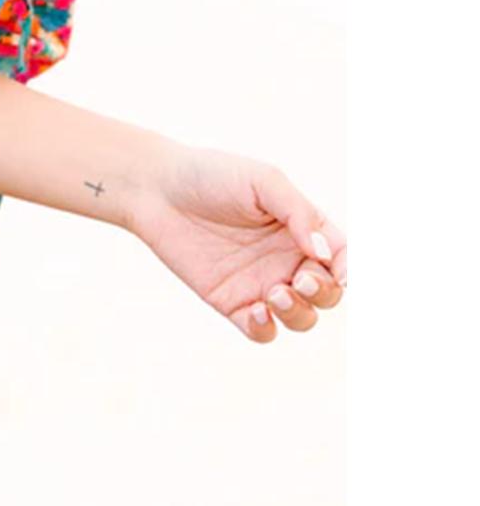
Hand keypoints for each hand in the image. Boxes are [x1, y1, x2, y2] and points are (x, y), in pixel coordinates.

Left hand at [126, 144, 346, 343]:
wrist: (156, 189)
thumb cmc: (211, 175)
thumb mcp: (263, 181)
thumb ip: (299, 212)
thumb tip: (323, 254)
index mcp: (302, 229)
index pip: (341, 257)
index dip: (349, 269)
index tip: (338, 270)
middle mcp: (287, 259)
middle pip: (327, 293)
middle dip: (325, 293)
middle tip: (301, 279)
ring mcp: (260, 282)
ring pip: (301, 317)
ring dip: (299, 313)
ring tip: (276, 294)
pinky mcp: (231, 301)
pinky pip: (261, 330)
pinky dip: (266, 328)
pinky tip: (256, 311)